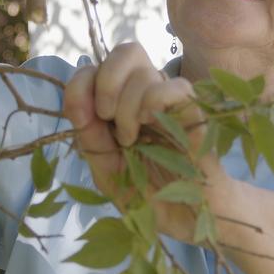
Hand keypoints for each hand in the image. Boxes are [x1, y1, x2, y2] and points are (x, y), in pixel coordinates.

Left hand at [63, 42, 231, 243]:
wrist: (186, 222)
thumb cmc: (149, 196)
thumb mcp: (106, 172)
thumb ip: (88, 138)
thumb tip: (77, 104)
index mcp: (123, 105)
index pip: (98, 66)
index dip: (82, 83)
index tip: (82, 117)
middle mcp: (147, 97)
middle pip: (128, 51)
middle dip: (106, 82)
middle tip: (106, 119)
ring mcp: (173, 104)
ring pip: (147, 71)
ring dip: (127, 106)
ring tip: (131, 140)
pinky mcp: (196, 116)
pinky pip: (177, 87)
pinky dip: (154, 102)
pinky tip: (150, 127)